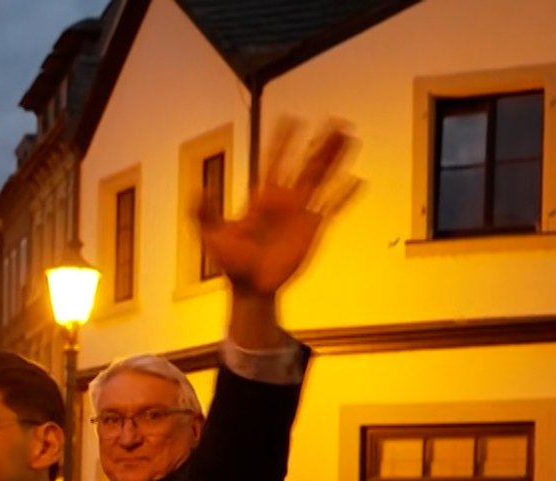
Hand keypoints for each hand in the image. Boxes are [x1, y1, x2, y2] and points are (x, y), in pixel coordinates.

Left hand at [198, 119, 356, 299]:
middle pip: (306, 163)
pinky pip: (333, 207)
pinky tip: (358, 181)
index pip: (274, 160)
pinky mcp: (314, 229)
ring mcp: (301, 212)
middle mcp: (285, 199)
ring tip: (349, 137)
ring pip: (322, 178)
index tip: (290, 118)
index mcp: (262, 196)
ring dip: (336, 158)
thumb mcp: (212, 236)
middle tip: (333, 119)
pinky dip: (345, 195)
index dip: (282, 140)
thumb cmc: (231, 262)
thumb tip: (198, 191)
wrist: (250, 287)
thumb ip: (204, 213)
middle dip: (319, 142)